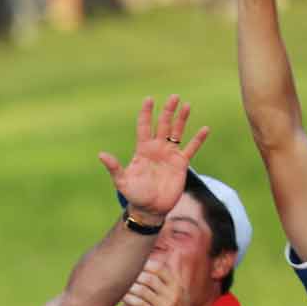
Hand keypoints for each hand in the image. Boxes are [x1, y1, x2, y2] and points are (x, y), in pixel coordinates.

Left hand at [99, 95, 208, 220]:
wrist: (150, 209)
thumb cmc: (134, 195)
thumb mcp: (122, 181)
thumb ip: (114, 167)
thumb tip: (101, 155)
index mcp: (142, 150)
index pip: (144, 127)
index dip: (146, 113)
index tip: (149, 99)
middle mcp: (156, 149)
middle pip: (163, 125)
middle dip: (168, 111)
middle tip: (174, 96)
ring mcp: (169, 155)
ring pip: (177, 132)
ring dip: (182, 119)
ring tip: (187, 105)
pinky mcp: (181, 164)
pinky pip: (191, 148)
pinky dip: (198, 139)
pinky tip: (205, 128)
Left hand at [121, 257, 204, 305]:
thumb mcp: (181, 293)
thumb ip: (173, 277)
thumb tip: (174, 255)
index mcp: (177, 286)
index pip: (160, 268)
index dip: (145, 263)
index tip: (133, 263)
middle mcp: (172, 294)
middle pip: (149, 277)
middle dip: (134, 274)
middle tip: (121, 274)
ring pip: (142, 290)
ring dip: (129, 286)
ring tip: (118, 285)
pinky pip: (139, 304)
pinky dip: (128, 298)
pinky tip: (122, 297)